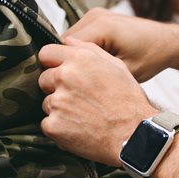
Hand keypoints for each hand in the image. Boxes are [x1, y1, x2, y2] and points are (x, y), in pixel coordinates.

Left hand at [38, 38, 156, 163]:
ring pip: (47, 103)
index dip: (52, 64)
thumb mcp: (117, 67)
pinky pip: (48, 124)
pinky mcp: (53, 125)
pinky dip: (60, 129)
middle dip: (56, 88)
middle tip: (78, 99)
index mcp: (80, 59)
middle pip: (44, 79)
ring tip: (83, 116)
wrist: (134, 135)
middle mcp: (65, 77)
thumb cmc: (129, 102)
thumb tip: (69, 42)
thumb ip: (90, 50)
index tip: (58, 72)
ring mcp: (57, 102)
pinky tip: (79, 129)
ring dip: (59, 110)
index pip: (46, 53)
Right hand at [63, 8, 178, 81]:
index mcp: (101, 26)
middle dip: (69, 62)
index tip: (69, 84)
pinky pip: (80, 37)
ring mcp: (96, 14)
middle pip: (64, 43)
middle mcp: (95, 16)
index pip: (64, 48)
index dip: (65, 68)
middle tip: (80, 80)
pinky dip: (83, 50)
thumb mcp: (124, 71)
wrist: (167, 42)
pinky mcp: (98, 18)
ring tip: (91, 71)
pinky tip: (96, 62)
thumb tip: (72, 80)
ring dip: (76, 56)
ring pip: (70, 40)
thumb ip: (96, 72)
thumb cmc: (152, 55)